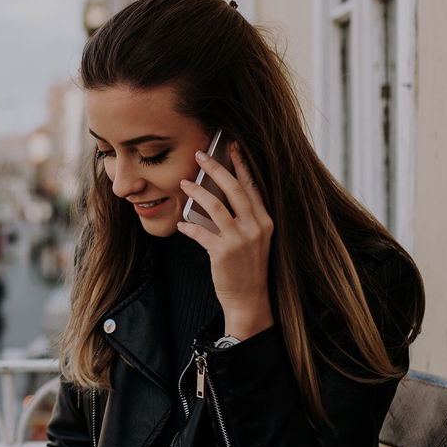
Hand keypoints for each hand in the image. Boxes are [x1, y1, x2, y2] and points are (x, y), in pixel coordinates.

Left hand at [177, 143, 274, 338]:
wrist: (249, 299)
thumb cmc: (247, 268)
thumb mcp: (253, 239)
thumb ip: (242, 218)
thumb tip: (217, 196)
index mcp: (265, 220)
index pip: (252, 186)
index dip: (241, 165)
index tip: (232, 147)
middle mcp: (256, 226)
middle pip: (234, 189)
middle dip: (216, 168)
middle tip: (200, 154)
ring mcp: (240, 239)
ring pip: (215, 206)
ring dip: (197, 191)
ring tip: (184, 183)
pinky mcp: (223, 252)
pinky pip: (200, 232)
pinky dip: (188, 226)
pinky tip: (181, 224)